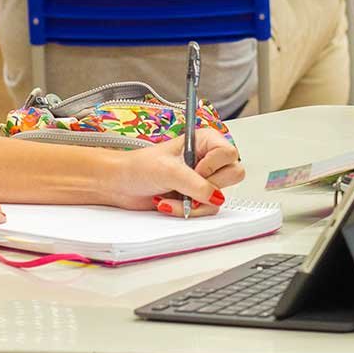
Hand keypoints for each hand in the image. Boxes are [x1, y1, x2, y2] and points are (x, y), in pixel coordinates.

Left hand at [111, 129, 247, 216]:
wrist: (120, 185)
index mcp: (205, 141)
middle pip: (233, 175)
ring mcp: (203, 181)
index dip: (214, 165)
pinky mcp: (196, 198)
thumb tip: (215, 196)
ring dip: (194, 201)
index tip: (196, 169)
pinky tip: (169, 202)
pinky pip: (206, 209)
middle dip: (208, 185)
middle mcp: (208, 160)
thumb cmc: (138, 167)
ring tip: (172, 194)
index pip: (230, 153)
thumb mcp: (169, 171)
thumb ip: (196, 184)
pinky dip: (187, 210)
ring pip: (219, 197)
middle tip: (188, 182)